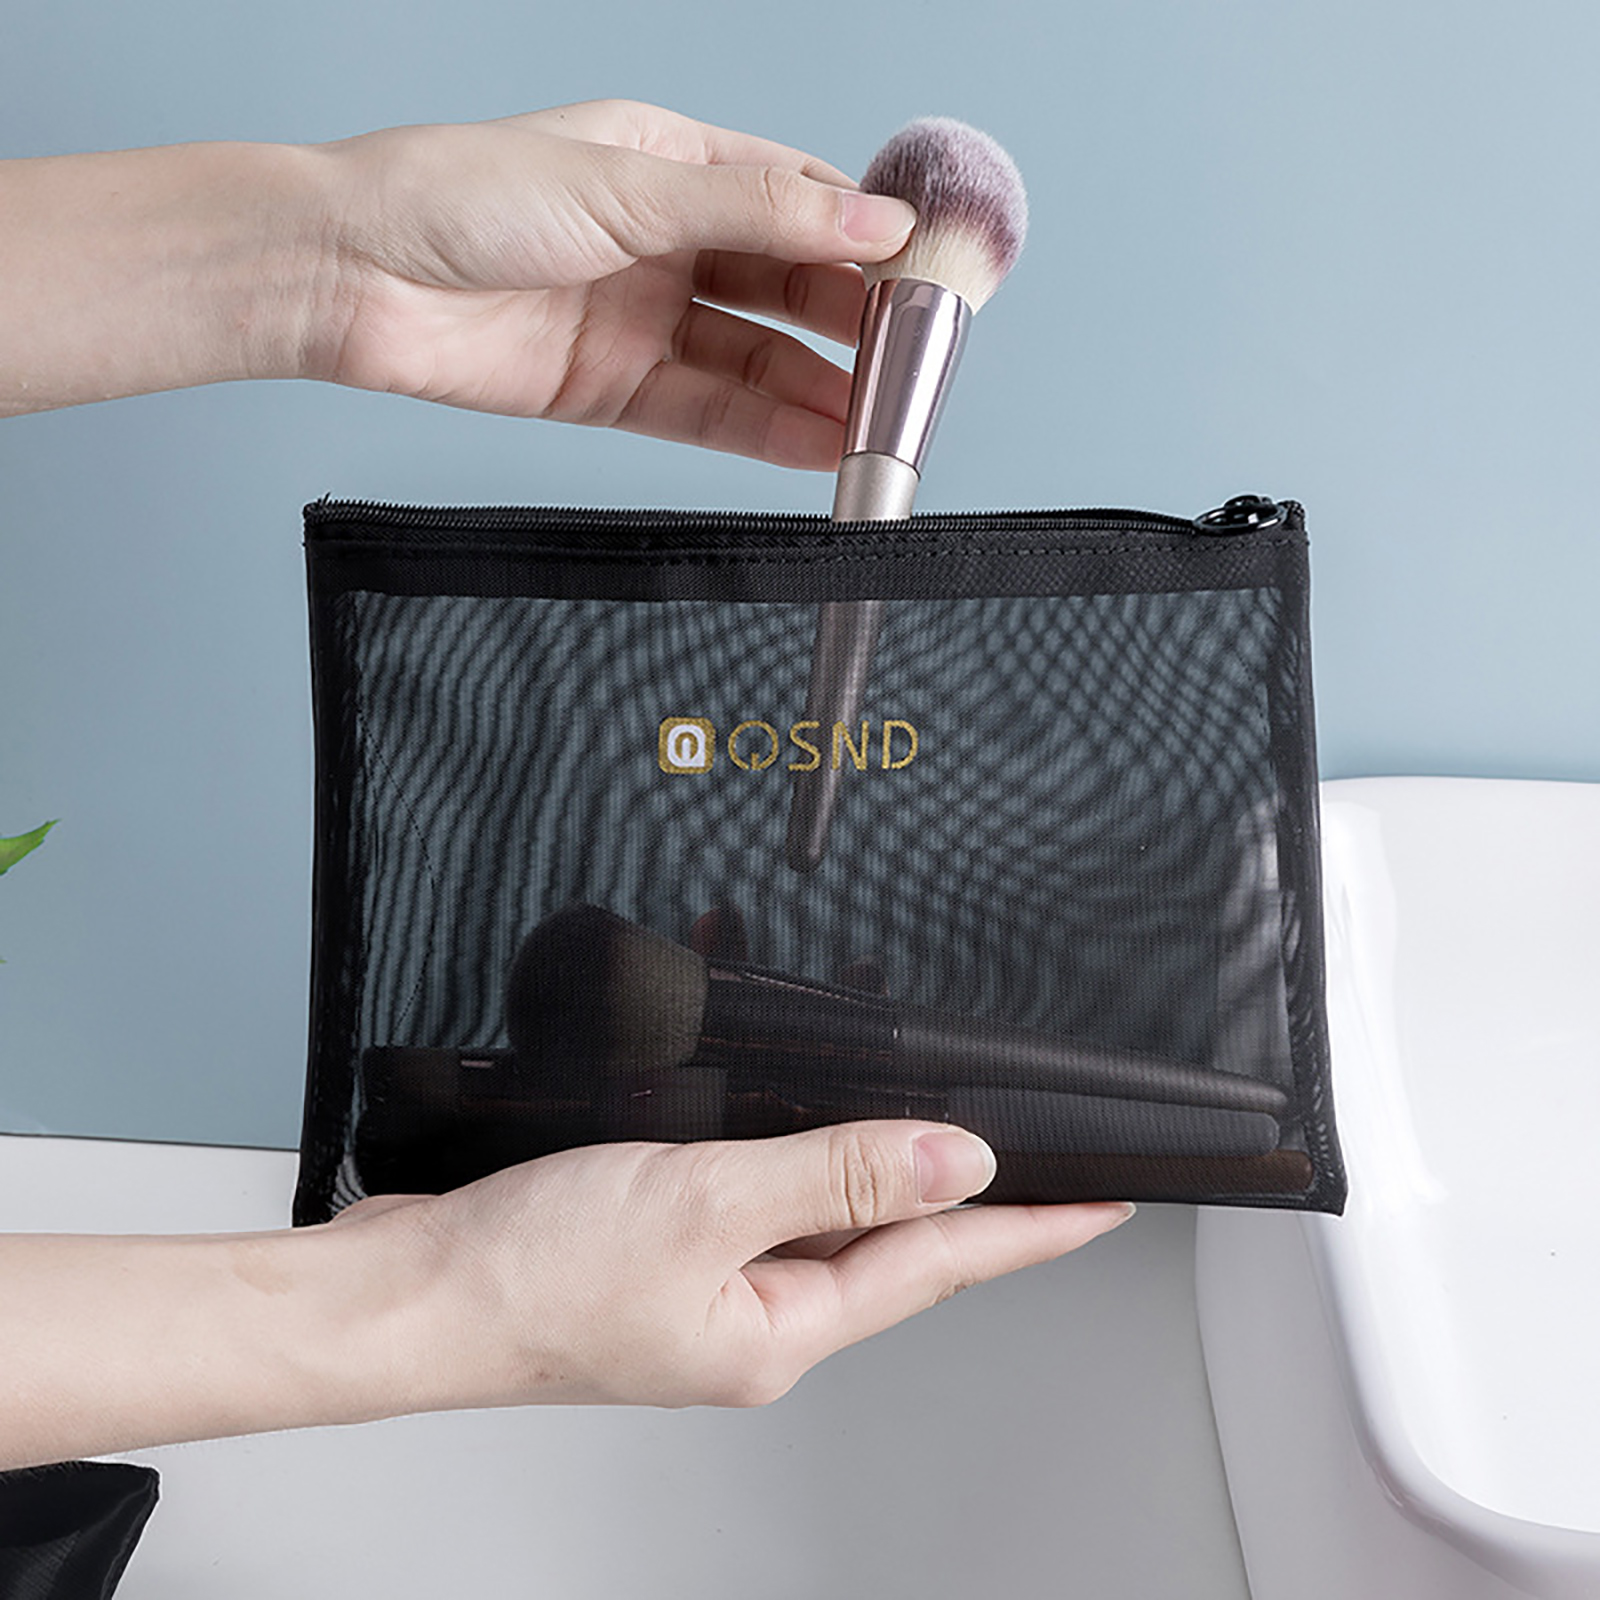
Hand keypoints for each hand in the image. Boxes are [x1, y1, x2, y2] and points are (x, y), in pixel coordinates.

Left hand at [0, 100, 914, 459]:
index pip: (800, 202)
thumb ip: (757, 215)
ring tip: (880, 428)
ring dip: (818, 393)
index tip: (931, 280)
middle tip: (915, 369)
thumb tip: (872, 227)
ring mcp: (642, 317)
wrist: (350, 276)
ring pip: (756, 357)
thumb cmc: (460, 196)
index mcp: (673, 163)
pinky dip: (763, 431)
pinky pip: (708, 411)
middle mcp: (665, 240)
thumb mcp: (630, 187)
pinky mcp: (612, 388)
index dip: (868, 242)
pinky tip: (819, 448)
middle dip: (853, 328)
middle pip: (787, 287)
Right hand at [328, 1123, 1133, 1411]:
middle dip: (962, 1193)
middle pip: (892, 1246)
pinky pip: (755, 1194)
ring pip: (820, 1211)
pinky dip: (785, 1148)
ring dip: (867, 1155)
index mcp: (781, 1331)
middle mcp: (755, 1318)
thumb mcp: (707, 1205)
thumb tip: (955, 1160)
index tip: (1103, 1205)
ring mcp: (707, 1286)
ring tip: (915, 1114)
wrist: (408, 1292)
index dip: (1030, 1229)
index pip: (942, 1267)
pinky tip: (786, 1118)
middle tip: (1036, 1156)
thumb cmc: (530, 1272)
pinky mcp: (661, 1251)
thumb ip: (837, 1176)